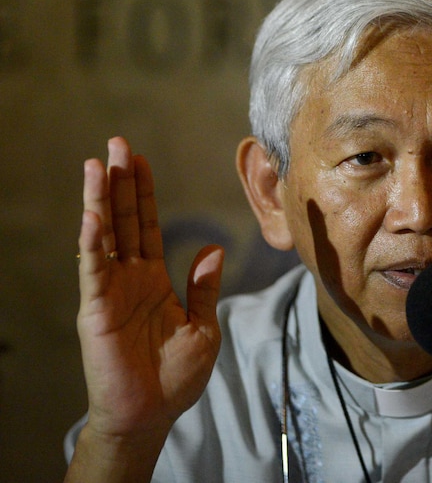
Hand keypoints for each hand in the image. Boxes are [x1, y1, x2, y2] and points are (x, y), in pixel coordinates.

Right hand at [74, 137, 222, 448]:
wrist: (154, 413)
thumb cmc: (176, 375)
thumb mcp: (203, 326)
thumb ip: (204, 287)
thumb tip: (214, 247)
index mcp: (154, 280)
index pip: (147, 226)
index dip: (143, 193)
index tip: (140, 160)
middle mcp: (129, 279)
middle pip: (124, 221)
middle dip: (120, 183)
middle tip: (117, 145)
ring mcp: (110, 292)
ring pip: (104, 236)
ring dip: (100, 201)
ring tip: (96, 164)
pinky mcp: (98, 310)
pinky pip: (94, 270)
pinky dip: (92, 242)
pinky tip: (91, 214)